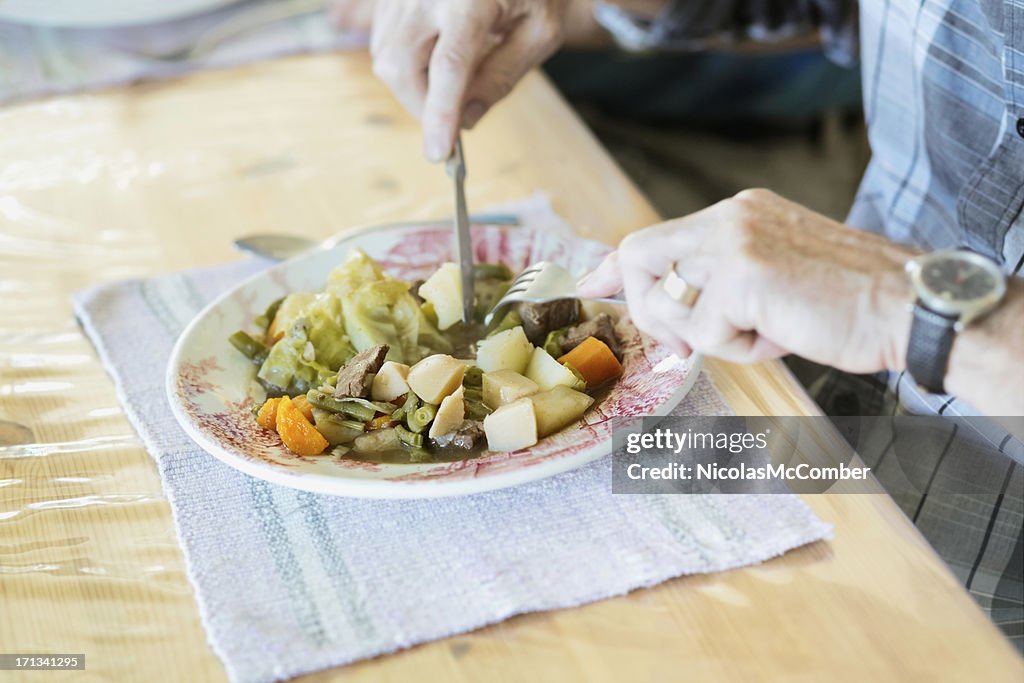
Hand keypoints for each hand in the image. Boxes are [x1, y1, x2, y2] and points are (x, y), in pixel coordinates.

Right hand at [335, 0, 569, 161]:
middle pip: (402, 66)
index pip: (449, 65)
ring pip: (386, 59)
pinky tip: (433, 56)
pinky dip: (404, 65)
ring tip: (449, 78)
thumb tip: (464, 121)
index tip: (438, 153)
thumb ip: (501, 78)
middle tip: (449, 121)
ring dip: (413, 86)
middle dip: (422, 106)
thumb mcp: (538, 35)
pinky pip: (382, 44)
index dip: (441, 113)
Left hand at [577, 189, 917, 371]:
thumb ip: (720, 284)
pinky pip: (705, 333)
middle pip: (641, 260)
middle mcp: (731, 216)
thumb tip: (670, 319)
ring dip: (712, 336)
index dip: (614, 267)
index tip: (591, 285)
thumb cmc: (847, 304)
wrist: (909, 307)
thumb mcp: (773, 277)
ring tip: (768, 328)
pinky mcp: (744, 275)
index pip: (653, 236)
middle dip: (653, 313)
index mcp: (739, 213)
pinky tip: (783, 334)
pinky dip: (742, 349)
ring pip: (672, 303)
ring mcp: (735, 242)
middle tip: (688, 342)